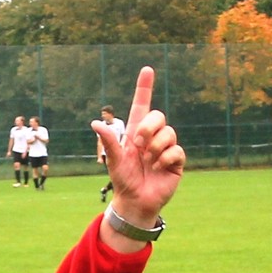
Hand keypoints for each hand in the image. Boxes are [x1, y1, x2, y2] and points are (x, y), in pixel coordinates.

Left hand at [92, 67, 184, 226]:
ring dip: (155, 147)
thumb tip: (95, 123)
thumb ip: (109, 142)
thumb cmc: (123, 181)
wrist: (135, 202)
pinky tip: (157, 169)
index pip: (142, 106)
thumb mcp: (114, 161)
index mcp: (136, 133)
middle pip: (159, 116)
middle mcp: (152, 137)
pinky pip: (176, 150)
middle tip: (139, 145)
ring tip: (148, 162)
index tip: (147, 70)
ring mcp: (165, 148)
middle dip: (149, 128)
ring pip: (169, 133)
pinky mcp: (176, 161)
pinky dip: (165, 159)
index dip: (144, 88)